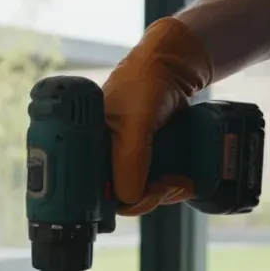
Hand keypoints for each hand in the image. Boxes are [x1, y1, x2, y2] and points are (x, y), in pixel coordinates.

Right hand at [103, 17, 213, 215]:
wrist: (171, 69)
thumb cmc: (142, 85)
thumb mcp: (134, 122)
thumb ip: (129, 159)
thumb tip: (129, 198)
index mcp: (86, 150)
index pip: (94, 194)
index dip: (119, 201)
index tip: (145, 194)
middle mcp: (102, 158)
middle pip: (120, 198)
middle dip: (147, 198)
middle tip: (167, 186)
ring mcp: (125, 160)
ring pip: (140, 194)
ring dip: (163, 194)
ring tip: (180, 181)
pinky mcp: (145, 160)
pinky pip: (154, 185)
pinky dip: (170, 187)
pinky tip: (183, 179)